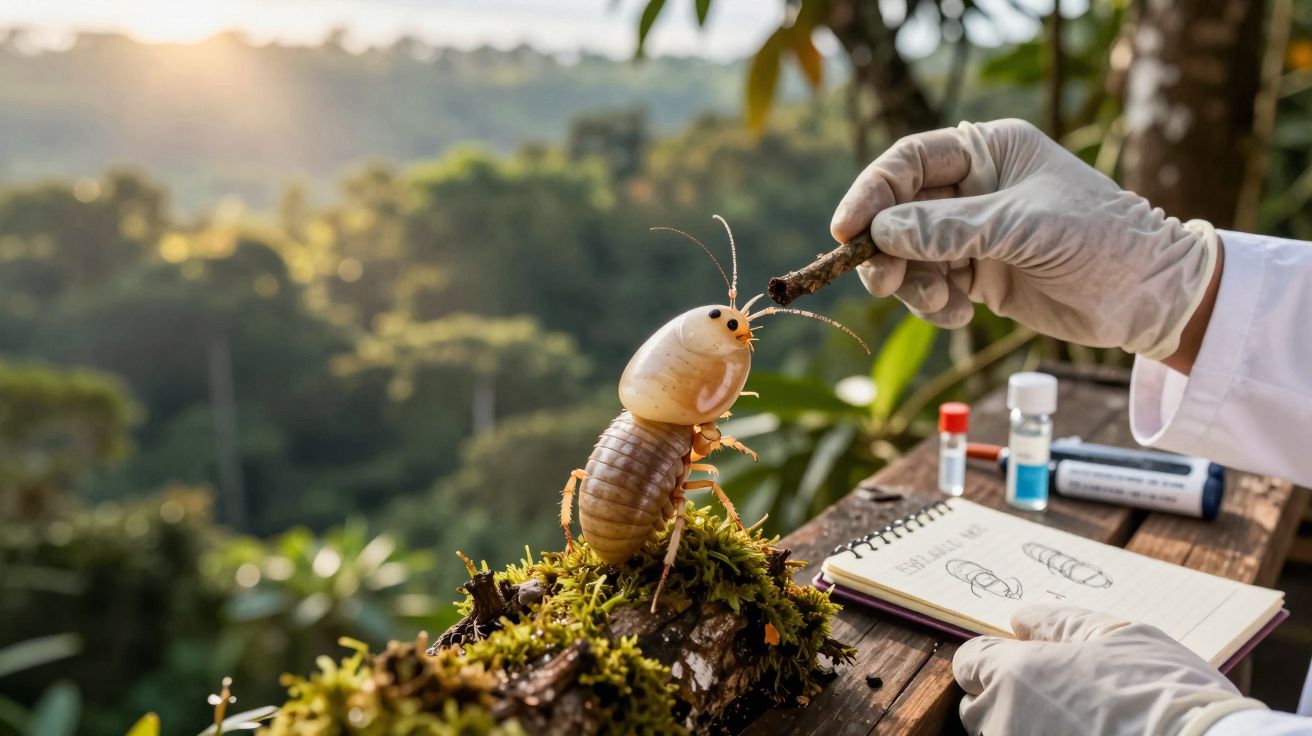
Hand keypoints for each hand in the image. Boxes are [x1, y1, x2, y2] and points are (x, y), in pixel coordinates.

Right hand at [830, 119, 1220, 361]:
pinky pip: (930, 286)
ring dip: (912, 284)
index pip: (910, 162)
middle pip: (899, 212)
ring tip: (943, 304)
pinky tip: (961, 315)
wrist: (1149, 297)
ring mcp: (974, 233)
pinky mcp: (977, 274)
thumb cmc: (1101, 241)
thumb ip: (950, 229)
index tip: (847, 229)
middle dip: (887, 249)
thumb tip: (882, 232)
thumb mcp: (1023, 227)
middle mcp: (975, 188)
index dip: (872, 193)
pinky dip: (934, 305)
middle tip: (884, 282)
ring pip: (908, 255)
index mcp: (989, 152)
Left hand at [952, 604, 1264, 735]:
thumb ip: (1061, 623)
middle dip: (1004, 698)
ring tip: (1079, 722)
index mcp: (1014, 674)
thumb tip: (1020, 619)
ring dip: (1026, 726)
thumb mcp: (1120, 637)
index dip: (993, 657)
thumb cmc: (1165, 692)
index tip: (1023, 660)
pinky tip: (1087, 735)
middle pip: (978, 707)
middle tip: (1057, 695)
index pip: (969, 662)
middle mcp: (1003, 721)